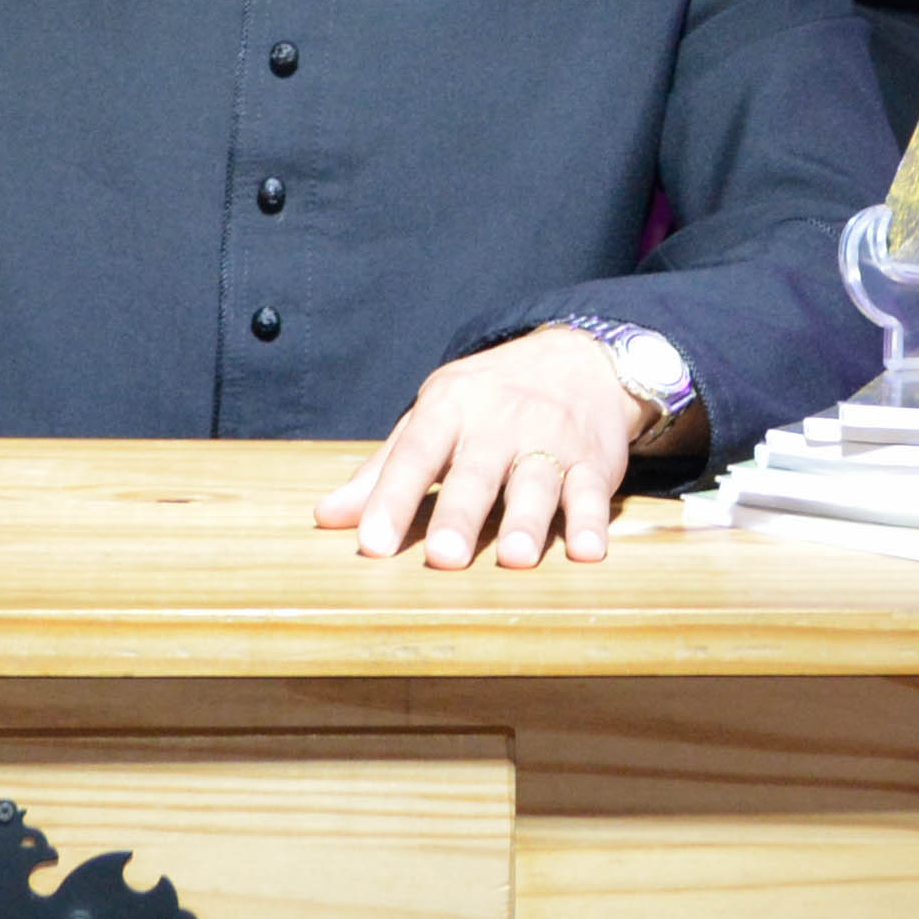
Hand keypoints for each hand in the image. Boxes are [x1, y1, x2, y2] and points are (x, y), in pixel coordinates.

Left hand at [318, 327, 655, 571]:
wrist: (578, 359)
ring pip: (537, 482)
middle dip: (459, 515)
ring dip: (527, 521)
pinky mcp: (593, 462)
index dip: (391, 500)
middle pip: (476, 473)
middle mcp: (499, 423)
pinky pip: (592, 492)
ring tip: (515, 559)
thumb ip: (384, 471)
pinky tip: (589, 551)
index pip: (414, 456)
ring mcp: (550, 441)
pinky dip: (593, 521)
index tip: (371, 544)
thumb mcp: (433, 418)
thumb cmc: (489, 400)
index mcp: (449, 410)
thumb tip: (326, 517)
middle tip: (443, 558)